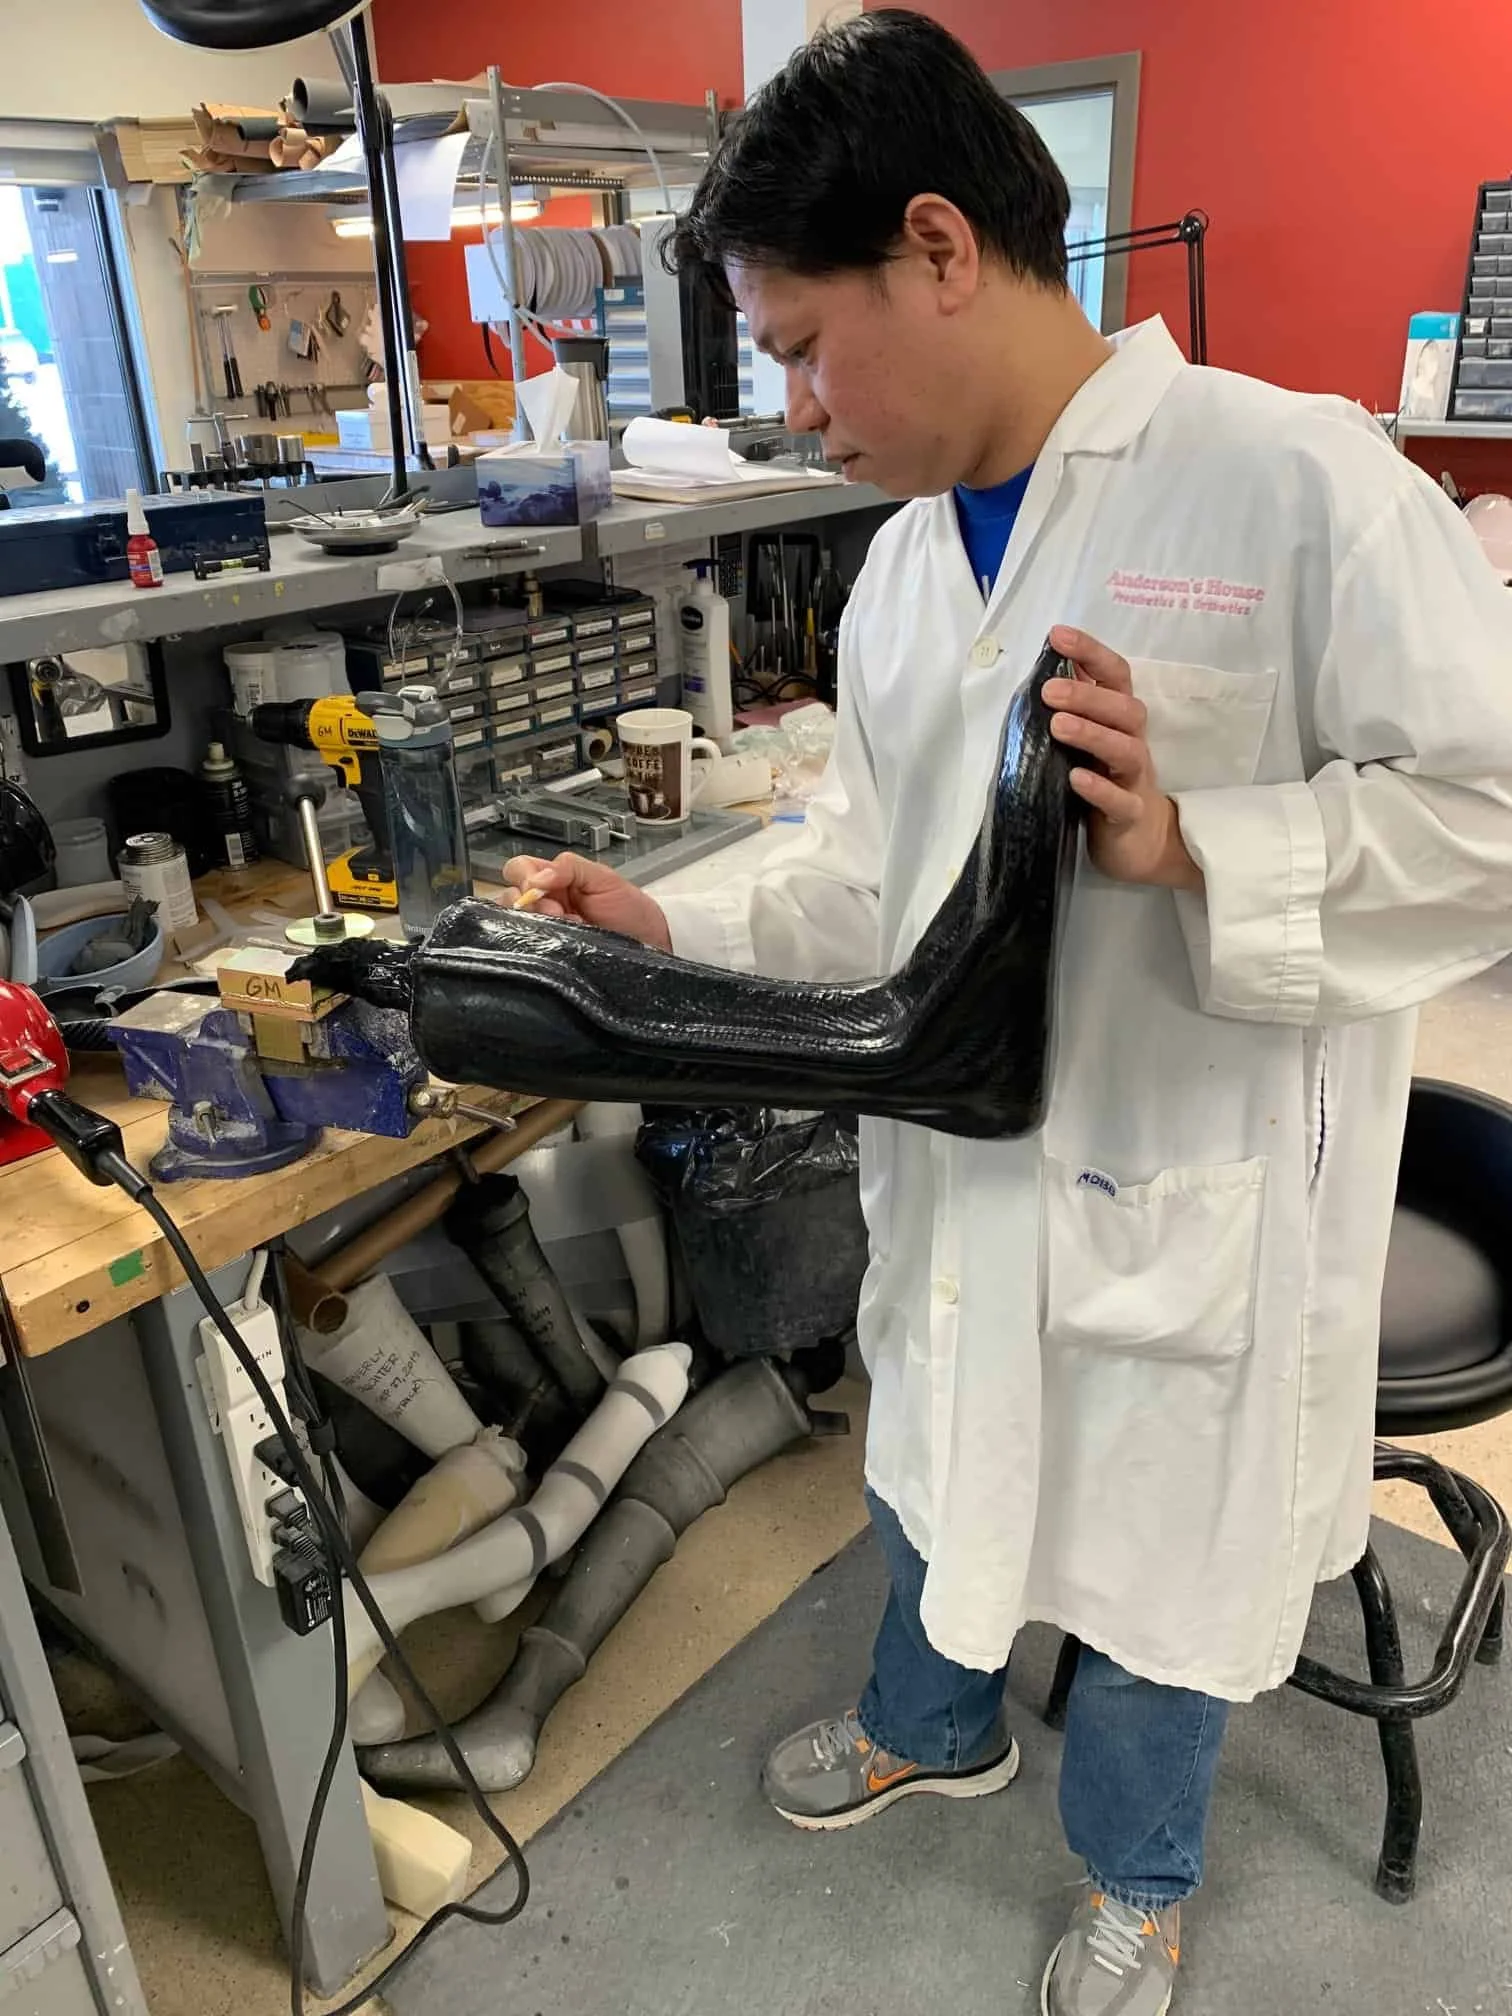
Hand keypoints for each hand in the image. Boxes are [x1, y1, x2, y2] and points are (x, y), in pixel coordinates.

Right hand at [502, 852, 673, 951]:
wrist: (650, 942)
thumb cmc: (630, 909)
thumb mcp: (603, 878)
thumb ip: (570, 868)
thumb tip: (538, 878)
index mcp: (552, 879)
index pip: (518, 869)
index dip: (523, 876)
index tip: (541, 887)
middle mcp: (542, 903)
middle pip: (509, 898)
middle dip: (529, 904)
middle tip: (558, 912)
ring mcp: (544, 930)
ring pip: (514, 924)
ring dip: (536, 924)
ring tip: (566, 928)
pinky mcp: (548, 954)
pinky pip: (527, 948)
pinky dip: (540, 944)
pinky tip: (563, 944)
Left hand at [1043, 625, 1203, 892]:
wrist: (1140, 843)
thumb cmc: (1106, 782)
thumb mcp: (1089, 742)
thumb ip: (1075, 710)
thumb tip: (1045, 669)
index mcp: (1120, 721)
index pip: (1114, 677)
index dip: (1091, 653)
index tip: (1058, 635)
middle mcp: (1132, 743)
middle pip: (1124, 710)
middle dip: (1088, 696)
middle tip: (1049, 690)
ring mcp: (1134, 780)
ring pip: (1126, 750)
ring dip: (1092, 734)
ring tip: (1057, 726)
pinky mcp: (1129, 816)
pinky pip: (1120, 801)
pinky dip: (1099, 789)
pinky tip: (1076, 778)